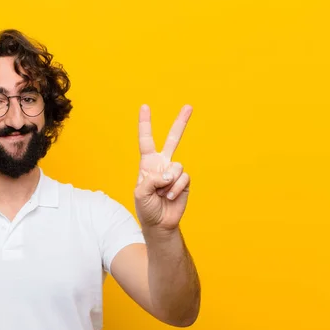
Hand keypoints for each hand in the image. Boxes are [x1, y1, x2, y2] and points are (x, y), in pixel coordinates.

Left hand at [134, 104, 192, 231]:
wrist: (159, 223)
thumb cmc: (146, 207)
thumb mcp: (140, 192)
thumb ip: (151, 179)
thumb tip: (170, 173)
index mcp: (148, 163)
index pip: (146, 140)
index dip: (145, 124)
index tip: (145, 106)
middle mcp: (163, 164)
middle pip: (173, 139)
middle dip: (181, 123)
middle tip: (189, 106)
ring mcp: (175, 172)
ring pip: (176, 166)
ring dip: (167, 183)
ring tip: (162, 193)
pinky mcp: (185, 181)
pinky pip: (183, 178)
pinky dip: (175, 189)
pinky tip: (170, 197)